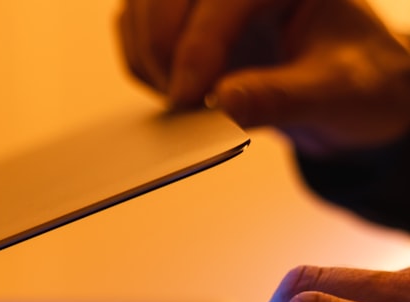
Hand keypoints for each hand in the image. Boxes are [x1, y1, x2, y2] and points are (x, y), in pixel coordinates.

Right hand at [117, 0, 409, 155]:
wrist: (345, 91)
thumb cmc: (355, 80)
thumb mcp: (335, 93)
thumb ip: (281, 98)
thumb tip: (223, 104)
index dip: (198, 47)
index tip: (187, 99)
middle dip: (163, 50)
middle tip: (181, 104)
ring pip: (139, 11)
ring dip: (148, 60)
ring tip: (185, 102)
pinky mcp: (179, 13)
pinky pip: (133, 29)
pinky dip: (142, 65)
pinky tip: (177, 91)